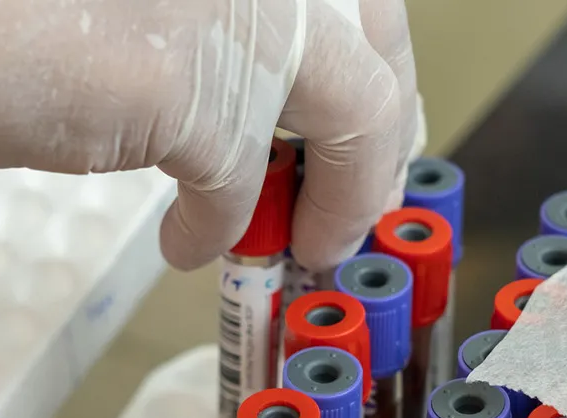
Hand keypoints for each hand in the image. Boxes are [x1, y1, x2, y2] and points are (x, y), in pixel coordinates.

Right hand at [0, 0, 417, 271]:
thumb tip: (246, 93)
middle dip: (376, 129)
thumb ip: (194, 18)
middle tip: (349, 196)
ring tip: (301, 241)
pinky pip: (243, 176)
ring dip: (340, 190)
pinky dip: (226, 224)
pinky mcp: (191, 79)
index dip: (365, 54)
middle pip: (374, 35)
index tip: (360, 116)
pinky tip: (192, 246)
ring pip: (354, 108)